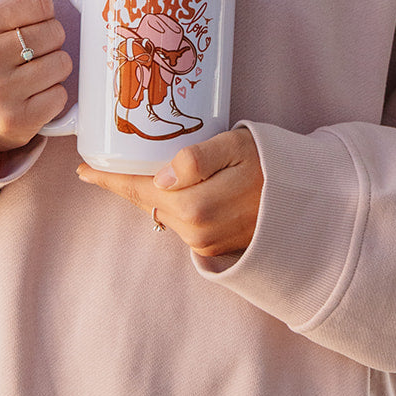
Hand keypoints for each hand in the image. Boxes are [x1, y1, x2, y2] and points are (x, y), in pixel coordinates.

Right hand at [0, 0, 70, 154]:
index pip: (42, 3)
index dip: (44, 13)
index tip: (29, 24)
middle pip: (55, 33)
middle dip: (52, 41)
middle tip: (32, 52)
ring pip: (62, 64)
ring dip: (56, 68)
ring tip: (33, 74)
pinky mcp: (15, 121)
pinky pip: (61, 97)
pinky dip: (55, 96)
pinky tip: (34, 96)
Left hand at [77, 129, 262, 258]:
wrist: (312, 202)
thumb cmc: (274, 165)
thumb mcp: (237, 147)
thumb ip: (196, 158)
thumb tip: (160, 175)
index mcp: (196, 206)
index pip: (139, 190)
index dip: (110, 179)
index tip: (83, 170)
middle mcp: (196, 232)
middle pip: (147, 203)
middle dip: (126, 184)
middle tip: (103, 164)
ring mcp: (205, 244)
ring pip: (163, 214)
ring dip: (148, 194)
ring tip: (135, 171)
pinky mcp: (214, 248)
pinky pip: (180, 223)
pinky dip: (169, 205)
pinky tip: (168, 189)